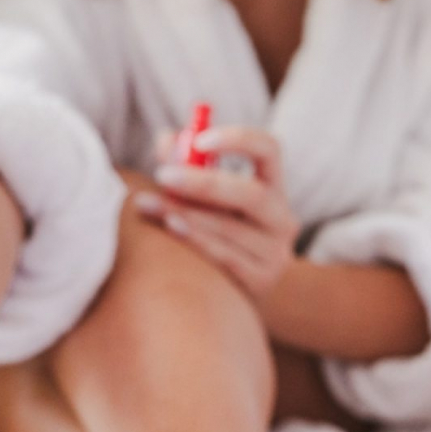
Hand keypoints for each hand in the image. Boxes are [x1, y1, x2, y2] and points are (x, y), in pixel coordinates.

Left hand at [135, 125, 299, 299]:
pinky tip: (170, 225)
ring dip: (186, 212)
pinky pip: (226, 256)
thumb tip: (167, 138)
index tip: (199, 141)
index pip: (269, 150)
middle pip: (251, 194)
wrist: (229, 293)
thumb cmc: (212, 231)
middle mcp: (282, 219)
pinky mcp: (261, 280)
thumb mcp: (204, 198)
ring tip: (148, 202)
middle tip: (163, 175)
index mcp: (273, 188)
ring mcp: (276, 253)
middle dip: (204, 183)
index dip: (238, 140)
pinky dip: (196, 239)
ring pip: (232, 228)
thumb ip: (186, 165)